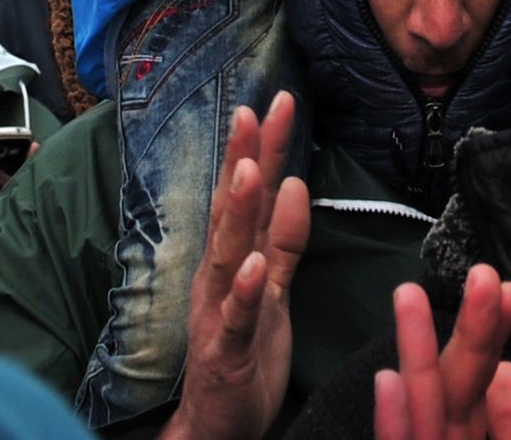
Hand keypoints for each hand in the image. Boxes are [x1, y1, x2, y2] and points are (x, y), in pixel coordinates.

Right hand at [167, 94, 312, 439]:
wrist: (216, 425)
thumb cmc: (243, 353)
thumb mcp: (273, 290)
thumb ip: (284, 241)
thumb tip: (294, 183)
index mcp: (232, 260)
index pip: (245, 196)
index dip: (257, 150)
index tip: (270, 102)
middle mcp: (219, 278)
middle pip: (234, 211)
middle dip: (245, 161)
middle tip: (254, 110)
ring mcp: (218, 313)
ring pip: (228, 256)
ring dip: (237, 212)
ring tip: (249, 171)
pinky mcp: (225, 352)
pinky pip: (236, 319)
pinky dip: (244, 291)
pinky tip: (253, 266)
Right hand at [374, 270, 510, 439]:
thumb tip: (510, 372)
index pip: (479, 383)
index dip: (493, 337)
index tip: (509, 290)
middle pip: (453, 387)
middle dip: (469, 333)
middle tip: (484, 275)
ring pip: (421, 412)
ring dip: (415, 355)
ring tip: (409, 294)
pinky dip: (391, 422)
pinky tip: (387, 379)